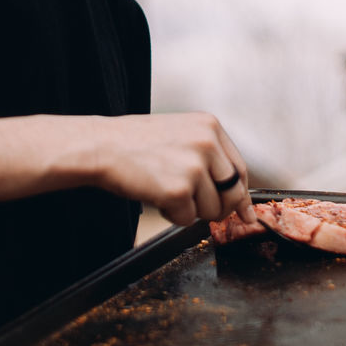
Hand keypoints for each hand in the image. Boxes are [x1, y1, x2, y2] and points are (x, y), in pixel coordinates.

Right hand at [93, 112, 255, 227]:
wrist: (102, 146)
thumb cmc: (135, 143)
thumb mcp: (180, 136)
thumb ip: (210, 159)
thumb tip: (241, 203)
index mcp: (210, 126)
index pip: (240, 169)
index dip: (240, 194)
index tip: (243, 212)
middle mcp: (207, 143)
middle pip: (232, 193)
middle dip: (218, 208)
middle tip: (196, 205)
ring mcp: (194, 166)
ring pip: (211, 209)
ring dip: (189, 209)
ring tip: (163, 187)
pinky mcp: (179, 190)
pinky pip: (187, 219)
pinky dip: (171, 215)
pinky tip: (155, 195)